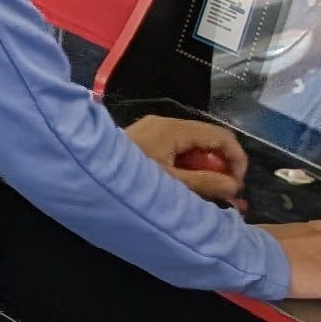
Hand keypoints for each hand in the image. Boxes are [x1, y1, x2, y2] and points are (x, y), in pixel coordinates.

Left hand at [128, 115, 246, 200]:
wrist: (83, 171)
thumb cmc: (129, 177)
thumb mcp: (171, 184)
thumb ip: (206, 184)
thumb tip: (234, 186)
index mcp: (173, 129)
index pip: (221, 136)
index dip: (237, 159)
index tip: (237, 185)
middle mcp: (165, 124)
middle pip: (208, 141)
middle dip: (221, 168)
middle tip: (225, 196)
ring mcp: (153, 132)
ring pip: (193, 149)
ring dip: (205, 172)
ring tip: (208, 197)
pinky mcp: (145, 142)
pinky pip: (176, 152)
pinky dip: (187, 169)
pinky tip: (188, 189)